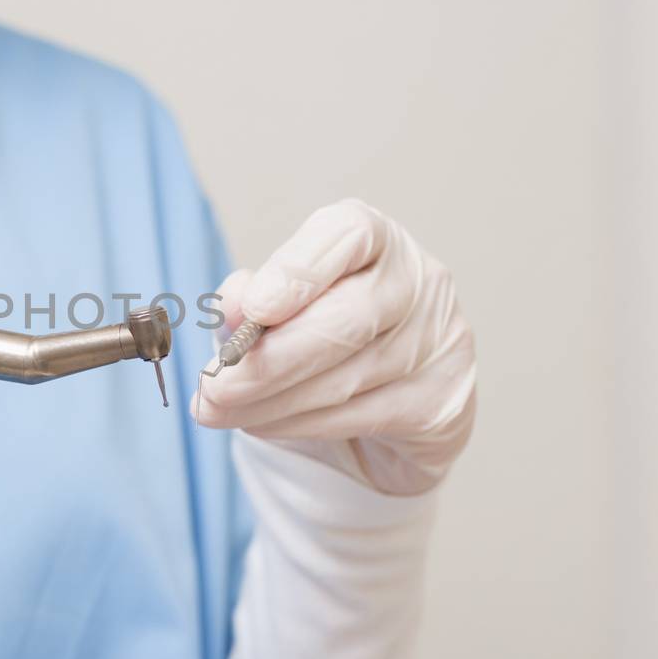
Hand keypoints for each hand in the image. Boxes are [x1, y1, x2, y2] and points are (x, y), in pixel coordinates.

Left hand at [194, 199, 476, 495]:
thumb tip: (233, 306)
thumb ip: (252, 299)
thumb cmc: (323, 334)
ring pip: (345, 379)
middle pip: (348, 317)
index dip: (297, 271)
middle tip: (215, 385)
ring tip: (217, 410)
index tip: (253, 308)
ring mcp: (439, 341)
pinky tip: (259, 424)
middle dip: (271, 358)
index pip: (347, 234)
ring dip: (270, 402)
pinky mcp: (442, 401)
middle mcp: (418, 280)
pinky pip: (358, 417)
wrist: (388, 403)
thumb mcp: (279, 305)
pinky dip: (298, 424)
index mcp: (375, 238)